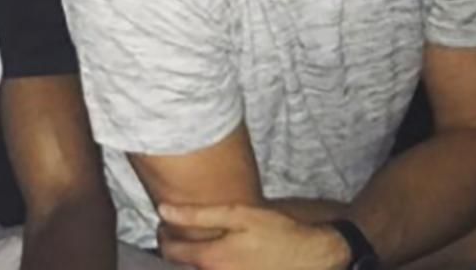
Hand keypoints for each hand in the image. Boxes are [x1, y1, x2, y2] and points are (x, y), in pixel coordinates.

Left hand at [158, 203, 349, 269]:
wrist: (312, 255)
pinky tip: (214, 256)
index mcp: (212, 259)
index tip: (165, 224)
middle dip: (173, 251)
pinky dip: (207, 266)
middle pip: (179, 267)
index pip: (170, 251)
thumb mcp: (239, 215)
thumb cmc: (276, 231)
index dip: (163, 235)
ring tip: (192, 245)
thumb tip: (163, 210)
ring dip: (188, 261)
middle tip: (176, 233)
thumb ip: (198, 214)